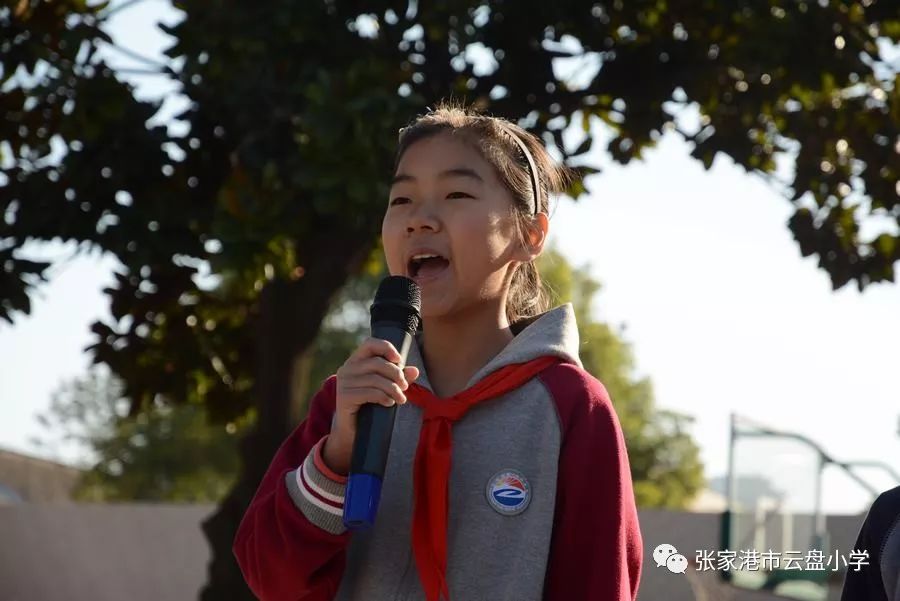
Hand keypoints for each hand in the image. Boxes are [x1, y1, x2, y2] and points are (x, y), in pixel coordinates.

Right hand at [322, 337, 418, 474]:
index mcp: (356, 361)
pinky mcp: (344, 397)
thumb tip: (415, 370)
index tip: (399, 359)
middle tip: (405, 387)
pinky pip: (369, 393)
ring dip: (393, 389)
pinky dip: (383, 397)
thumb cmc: (370, 404)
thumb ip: (399, 377)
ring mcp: (343, 383)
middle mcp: (347, 368)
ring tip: (401, 399)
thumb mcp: (386, 388)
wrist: (352, 430)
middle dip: (396, 374)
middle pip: (377, 363)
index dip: (386, 347)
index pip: (370, 344)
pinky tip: (389, 403)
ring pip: (375, 379)